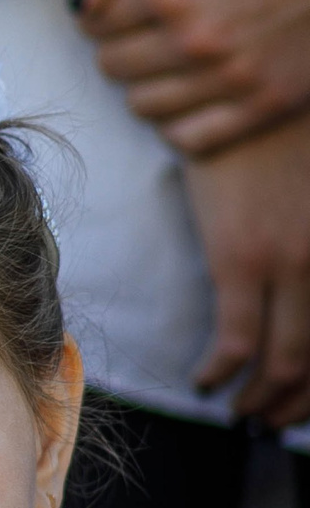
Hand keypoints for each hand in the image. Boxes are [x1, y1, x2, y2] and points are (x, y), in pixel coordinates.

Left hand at [73, 0, 309, 155]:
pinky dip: (182, 117)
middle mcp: (196, 40)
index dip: (108, 6)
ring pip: (141, 105)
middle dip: (124, 42)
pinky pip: (186, 138)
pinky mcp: (265, 104)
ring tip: (179, 50)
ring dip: (149, 80)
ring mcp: (233, 77)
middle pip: (111, 66)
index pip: (91, 22)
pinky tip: (199, 85)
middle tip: (159, 20)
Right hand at [185, 111, 309, 424]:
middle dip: (293, 403)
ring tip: (238, 408)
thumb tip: (299, 282)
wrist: (259, 88)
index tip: (302, 404)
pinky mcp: (240, 257)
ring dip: (258, 397)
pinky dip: (221, 371)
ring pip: (282, 359)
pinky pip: (234, 338)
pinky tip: (208, 379)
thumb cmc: (294, 134)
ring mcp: (290, 263)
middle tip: (269, 419)